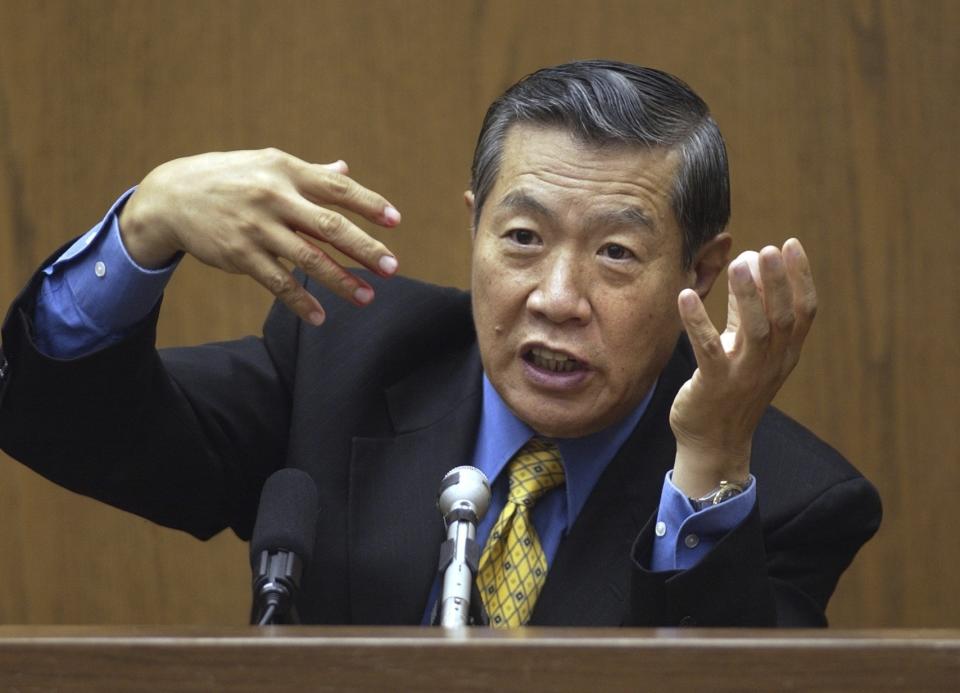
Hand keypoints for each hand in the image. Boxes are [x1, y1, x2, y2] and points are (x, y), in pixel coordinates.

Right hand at [119, 148, 400, 324]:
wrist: (172, 195)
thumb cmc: (229, 177)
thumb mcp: (267, 164)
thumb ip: (309, 173)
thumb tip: (345, 170)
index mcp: (286, 171)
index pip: (336, 188)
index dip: (369, 204)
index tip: (396, 221)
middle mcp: (274, 198)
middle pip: (329, 226)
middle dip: (365, 248)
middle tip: (392, 267)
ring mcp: (257, 228)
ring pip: (308, 259)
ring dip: (340, 281)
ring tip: (367, 298)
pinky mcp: (240, 255)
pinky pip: (277, 282)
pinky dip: (301, 301)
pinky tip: (320, 317)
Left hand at [669, 238, 816, 496]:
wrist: (713, 445)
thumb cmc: (729, 390)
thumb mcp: (745, 348)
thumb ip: (746, 309)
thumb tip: (747, 263)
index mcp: (784, 353)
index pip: (803, 311)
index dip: (800, 277)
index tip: (791, 244)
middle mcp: (770, 364)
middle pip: (782, 317)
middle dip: (777, 281)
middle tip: (768, 248)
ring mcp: (744, 376)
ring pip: (754, 331)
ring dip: (747, 296)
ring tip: (738, 263)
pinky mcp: (714, 385)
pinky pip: (708, 350)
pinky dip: (698, 322)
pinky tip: (685, 296)